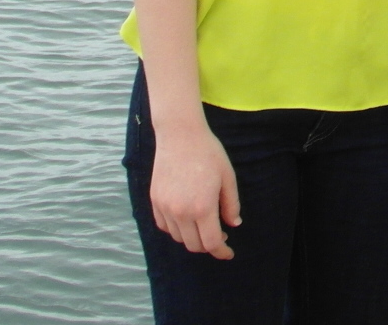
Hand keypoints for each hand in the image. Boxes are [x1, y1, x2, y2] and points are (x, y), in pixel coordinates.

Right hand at [149, 122, 240, 259]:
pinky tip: (186, 219)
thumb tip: (233, 224)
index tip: (228, 253)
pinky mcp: (154, 201)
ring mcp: (165, 207)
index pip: (212, 242)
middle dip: (209, 245)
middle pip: (194, 245)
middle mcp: (181, 212)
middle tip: (220, 235)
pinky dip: (176, 229)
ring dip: (192, 238)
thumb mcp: (227, 177)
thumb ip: (231, 204)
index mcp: (202, 207)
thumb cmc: (208, 153)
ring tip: (203, 224)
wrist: (180, 134)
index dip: (222, 252)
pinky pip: (164, 226)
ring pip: (178, 238)